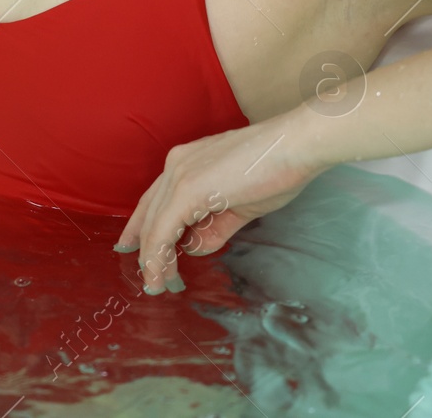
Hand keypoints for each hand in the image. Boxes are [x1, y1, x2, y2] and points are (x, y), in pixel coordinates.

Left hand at [114, 109, 328, 294]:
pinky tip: (163, 275)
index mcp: (186, 163)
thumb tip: (196, 247)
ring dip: (155, 260)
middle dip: (149, 252)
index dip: (142, 229)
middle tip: (153, 280)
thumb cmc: (276, 168)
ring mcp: (180, 175)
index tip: (135, 251)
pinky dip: (160, 256)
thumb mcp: (239, 205)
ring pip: (153, 226)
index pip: (154, 201)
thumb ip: (214, 227)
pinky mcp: (188, 190)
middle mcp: (175, 165)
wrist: (296, 146)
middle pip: (149, 216)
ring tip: (161, 285)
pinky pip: (164, 231)